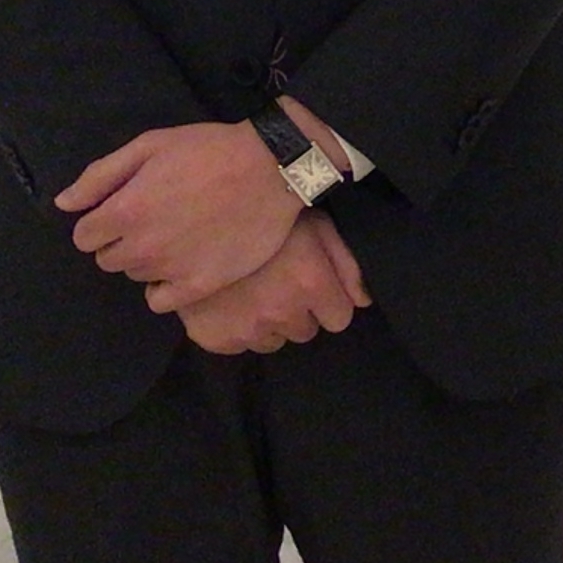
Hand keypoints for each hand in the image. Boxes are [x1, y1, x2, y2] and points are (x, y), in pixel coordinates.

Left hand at [58, 121, 298, 312]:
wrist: (272, 169)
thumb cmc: (209, 150)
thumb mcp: (151, 145)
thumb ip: (100, 176)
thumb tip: (64, 204)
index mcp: (123, 212)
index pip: (84, 237)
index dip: (101, 221)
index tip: (126, 207)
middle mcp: (140, 247)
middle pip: (108, 259)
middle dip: (123, 240)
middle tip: (156, 217)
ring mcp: (170, 270)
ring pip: (136, 275)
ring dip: (147, 258)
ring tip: (178, 232)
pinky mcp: (199, 286)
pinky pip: (159, 301)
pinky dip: (163, 287)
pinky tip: (181, 264)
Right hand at [180, 214, 369, 356]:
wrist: (199, 217)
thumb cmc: (267, 216)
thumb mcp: (317, 226)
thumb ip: (347, 266)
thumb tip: (363, 301)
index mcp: (310, 282)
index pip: (339, 319)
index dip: (328, 301)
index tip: (313, 286)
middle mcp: (281, 311)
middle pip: (306, 331)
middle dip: (298, 311)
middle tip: (279, 283)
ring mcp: (246, 329)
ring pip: (273, 341)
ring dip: (269, 322)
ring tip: (254, 291)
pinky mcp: (214, 339)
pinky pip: (239, 346)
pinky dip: (238, 329)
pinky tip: (232, 302)